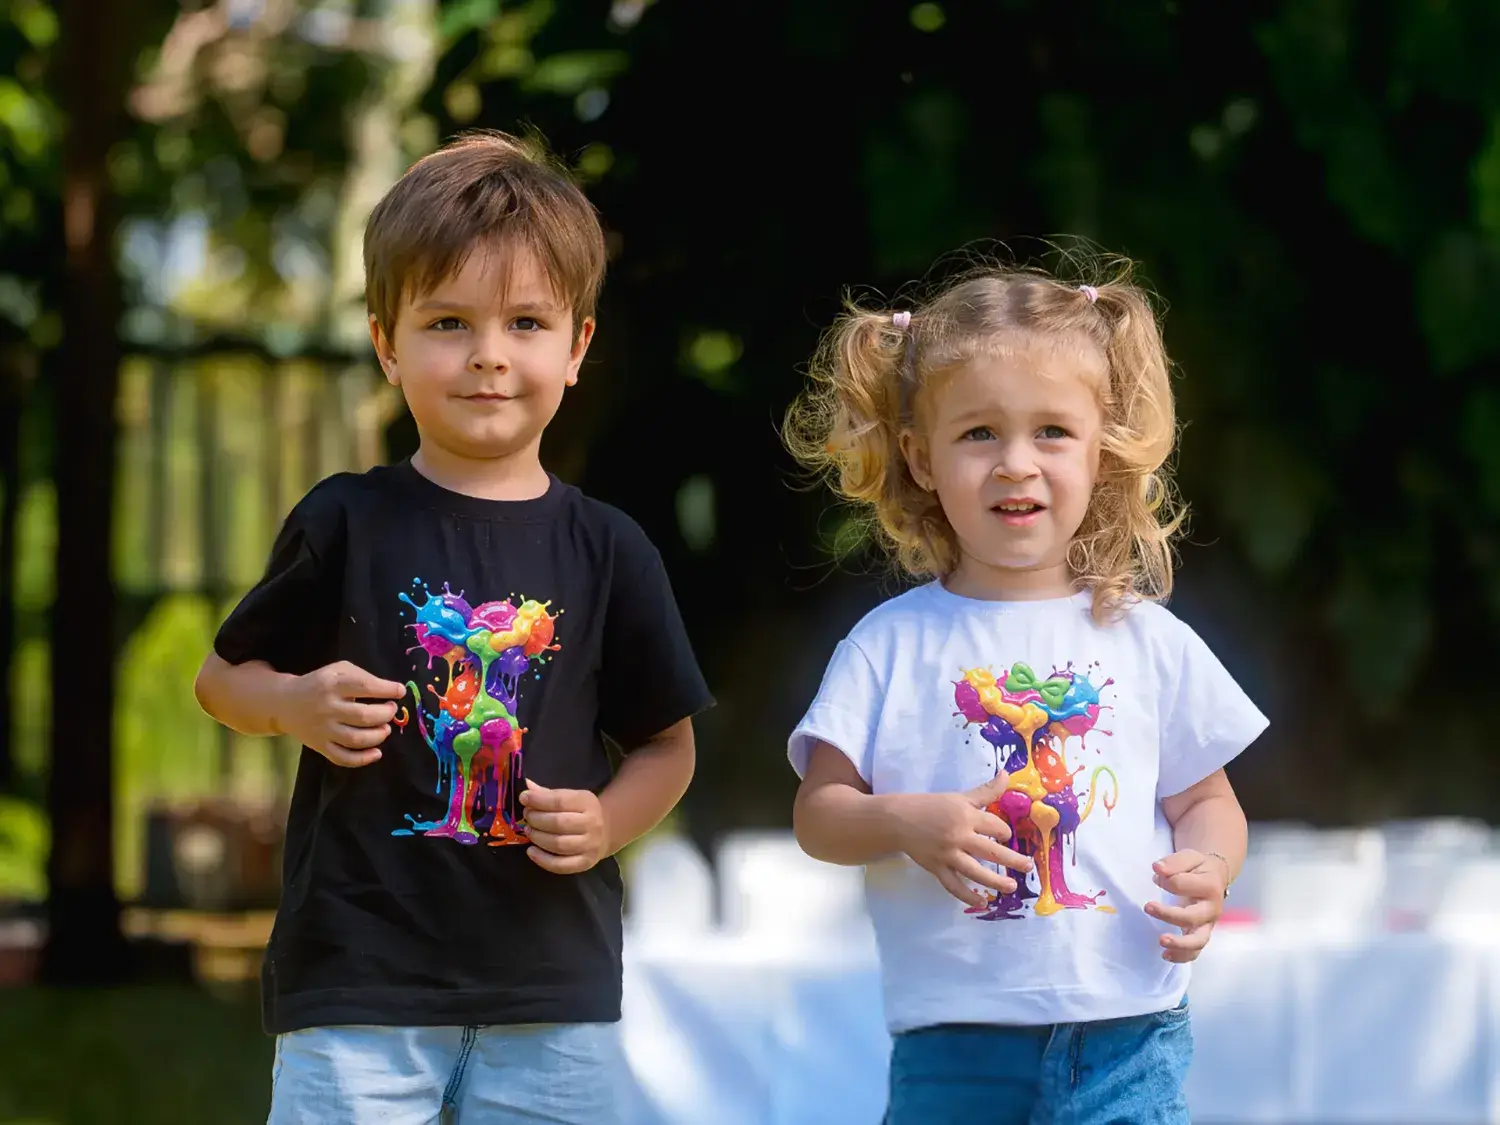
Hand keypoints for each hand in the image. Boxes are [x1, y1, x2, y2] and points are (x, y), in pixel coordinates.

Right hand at [276, 661, 405, 766]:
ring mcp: (323, 729)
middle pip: (363, 716)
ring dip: (378, 736)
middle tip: (391, 710)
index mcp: (332, 684)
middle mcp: (327, 708)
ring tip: (385, 729)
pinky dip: (363, 759)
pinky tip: (377, 753)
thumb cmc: (319, 684)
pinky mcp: (320, 746)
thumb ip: (362, 676)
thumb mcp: (337, 670)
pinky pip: (342, 758)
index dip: (386, 690)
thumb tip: (389, 690)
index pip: (364, 687)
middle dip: (385, 714)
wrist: (284, 703)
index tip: (400, 691)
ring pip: (356, 739)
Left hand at [520, 780, 609, 873]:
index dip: (538, 800)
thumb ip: (548, 794)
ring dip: (537, 837)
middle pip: (558, 823)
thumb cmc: (581, 812)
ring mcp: (590, 845)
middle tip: (527, 816)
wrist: (606, 832)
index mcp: (587, 802)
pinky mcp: (585, 862)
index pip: (560, 801)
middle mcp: (592, 824)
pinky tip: (531, 851)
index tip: (524, 798)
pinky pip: (561, 865)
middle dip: (537, 819)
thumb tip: (527, 788)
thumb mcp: (570, 798)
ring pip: (558, 844)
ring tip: (529, 831)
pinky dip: (543, 859)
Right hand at [889, 773, 1033, 908]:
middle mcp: (959, 836)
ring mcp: (948, 854)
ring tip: (1012, 887)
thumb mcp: (960, 796)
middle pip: (991, 851)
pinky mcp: (937, 868)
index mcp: (966, 816)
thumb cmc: (931, 806)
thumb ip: (986, 791)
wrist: (898, 819)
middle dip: (1013, 860)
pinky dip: (967, 895)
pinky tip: (982, 903)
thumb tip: (1007, 774)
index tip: (1005, 835)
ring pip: (976, 871)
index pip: (995, 827)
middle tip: (1028, 867)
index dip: (1004, 832)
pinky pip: (954, 885)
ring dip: (996, 881)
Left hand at [1145, 850, 1230, 962]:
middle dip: (1169, 914)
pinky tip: (1165, 955)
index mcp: (1210, 885)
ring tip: (1161, 941)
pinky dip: (1182, 956)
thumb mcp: (1189, 857)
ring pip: (1198, 940)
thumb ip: (1174, 862)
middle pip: (1192, 917)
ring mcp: (1208, 924)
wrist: (1216, 877)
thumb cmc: (1198, 868)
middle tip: (1147, 907)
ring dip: (1180, 943)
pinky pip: (1195, 951)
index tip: (1157, 875)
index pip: (1184, 885)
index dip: (1167, 880)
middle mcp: (1212, 908)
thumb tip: (1157, 869)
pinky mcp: (1202, 934)